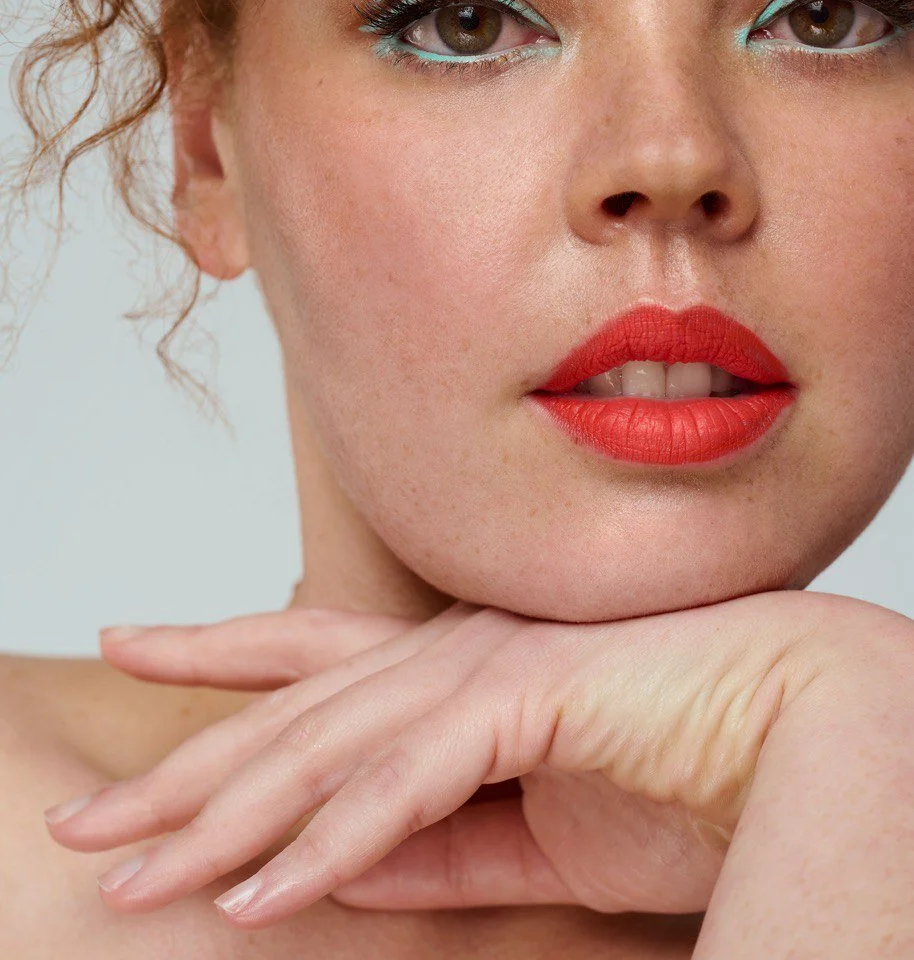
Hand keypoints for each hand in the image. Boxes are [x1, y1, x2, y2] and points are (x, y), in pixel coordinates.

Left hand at [42, 591, 907, 936]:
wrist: (801, 722)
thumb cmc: (679, 766)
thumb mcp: (527, 834)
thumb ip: (431, 842)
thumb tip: (331, 869)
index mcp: (452, 665)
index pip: (303, 652)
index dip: (213, 646)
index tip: (131, 640)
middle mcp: (452, 650)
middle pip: (286, 713)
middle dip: (180, 770)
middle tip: (84, 823)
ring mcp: (485, 666)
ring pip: (323, 748)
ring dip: (226, 820)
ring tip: (137, 878)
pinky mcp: (526, 698)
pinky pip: (407, 784)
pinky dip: (332, 842)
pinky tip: (261, 896)